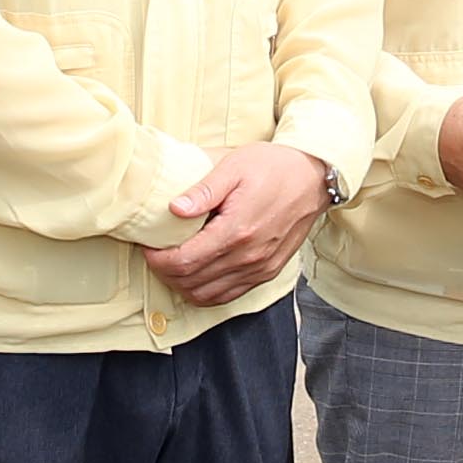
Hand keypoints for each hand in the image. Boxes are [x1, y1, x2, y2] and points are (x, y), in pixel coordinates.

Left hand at [147, 143, 330, 305]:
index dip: (158, 260)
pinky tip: (197, 276)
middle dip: (165, 272)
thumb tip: (174, 209)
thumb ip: (203, 190)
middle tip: (155, 255)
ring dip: (183, 285)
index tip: (149, 247)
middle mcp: (249, 256)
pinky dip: (206, 292)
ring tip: (172, 265)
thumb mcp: (234, 166)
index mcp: (237, 230)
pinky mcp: (268, 272)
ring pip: (208, 295)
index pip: (184, 261)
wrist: (314, 178)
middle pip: (192, 282)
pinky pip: (229, 295)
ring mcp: (260, 268)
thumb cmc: (274, 167)